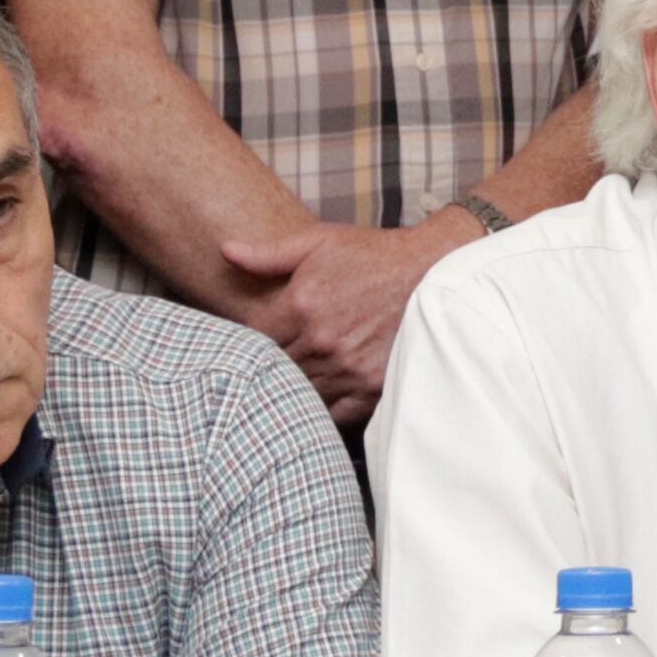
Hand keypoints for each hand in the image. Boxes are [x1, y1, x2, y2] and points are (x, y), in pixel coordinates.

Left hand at [217, 214, 463, 420]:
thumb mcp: (318, 242)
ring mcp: (348, 366)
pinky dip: (321, 410)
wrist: (432, 270)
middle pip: (273, 370)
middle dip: (267, 368)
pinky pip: (333, 413)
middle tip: (265, 366)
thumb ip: (267, 254)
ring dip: (291, 390)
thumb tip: (224, 251)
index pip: (251, 340)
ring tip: (287, 384)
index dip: (246, 342)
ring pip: (299, 393)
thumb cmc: (372, 254)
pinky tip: (316, 400)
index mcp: (301, 305)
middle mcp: (322, 340)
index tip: (254, 341)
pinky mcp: (372, 386)